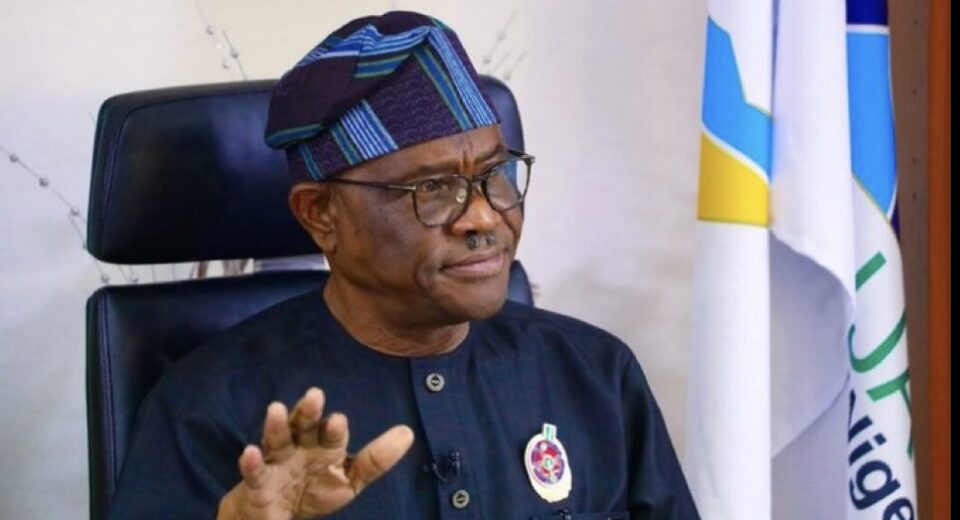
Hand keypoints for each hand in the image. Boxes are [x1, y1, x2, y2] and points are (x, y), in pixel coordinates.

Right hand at [217, 387, 413, 519]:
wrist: (276, 514)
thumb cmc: (315, 489)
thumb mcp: (350, 479)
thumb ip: (376, 460)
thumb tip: (408, 432)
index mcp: (324, 446)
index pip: (332, 434)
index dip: (335, 429)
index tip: (339, 420)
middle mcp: (300, 447)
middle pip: (304, 425)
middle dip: (308, 412)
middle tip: (314, 396)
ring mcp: (277, 462)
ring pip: (276, 439)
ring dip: (276, 424)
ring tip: (276, 409)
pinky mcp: (257, 482)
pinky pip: (253, 471)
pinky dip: (250, 462)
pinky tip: (249, 452)